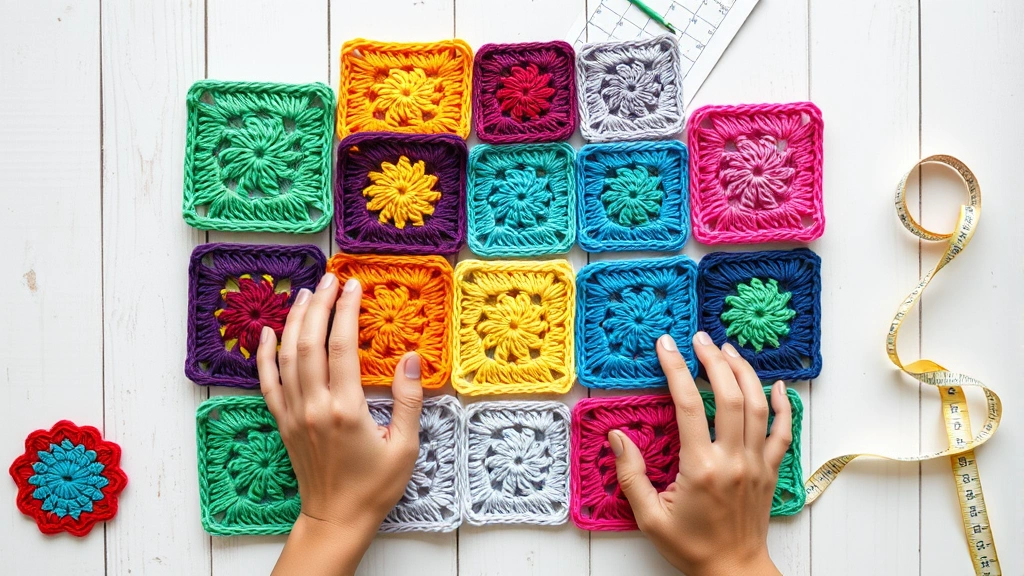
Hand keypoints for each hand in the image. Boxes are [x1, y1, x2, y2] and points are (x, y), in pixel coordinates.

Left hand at [256, 273, 423, 575]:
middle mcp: (314, 407)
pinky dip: (265, 355)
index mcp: (346, 410)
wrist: (337, 519)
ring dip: (295, 320)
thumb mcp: (406, 446)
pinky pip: (267, 382)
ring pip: (287, 356)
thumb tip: (411, 356)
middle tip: (331, 279)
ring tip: (307, 294)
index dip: (347, 311)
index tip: (354, 286)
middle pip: (310, 342)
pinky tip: (268, 332)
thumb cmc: (375, 486)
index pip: (342, 346)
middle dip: (320, 305)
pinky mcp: (282, 423)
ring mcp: (293, 414)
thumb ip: (407, 399)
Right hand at [609, 332, 791, 575]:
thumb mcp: (649, 517)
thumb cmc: (690, 547)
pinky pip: (784, 432)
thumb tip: (617, 437)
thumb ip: (631, 475)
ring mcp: (757, 464)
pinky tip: (774, 384)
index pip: (688, 404)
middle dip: (714, 360)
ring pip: (758, 406)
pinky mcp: (771, 472)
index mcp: (701, 467)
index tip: (666, 345)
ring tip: (728, 350)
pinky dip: (782, 405)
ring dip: (744, 373)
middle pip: (729, 396)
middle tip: (699, 338)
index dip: (676, 369)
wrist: (732, 571)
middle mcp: (733, 460)